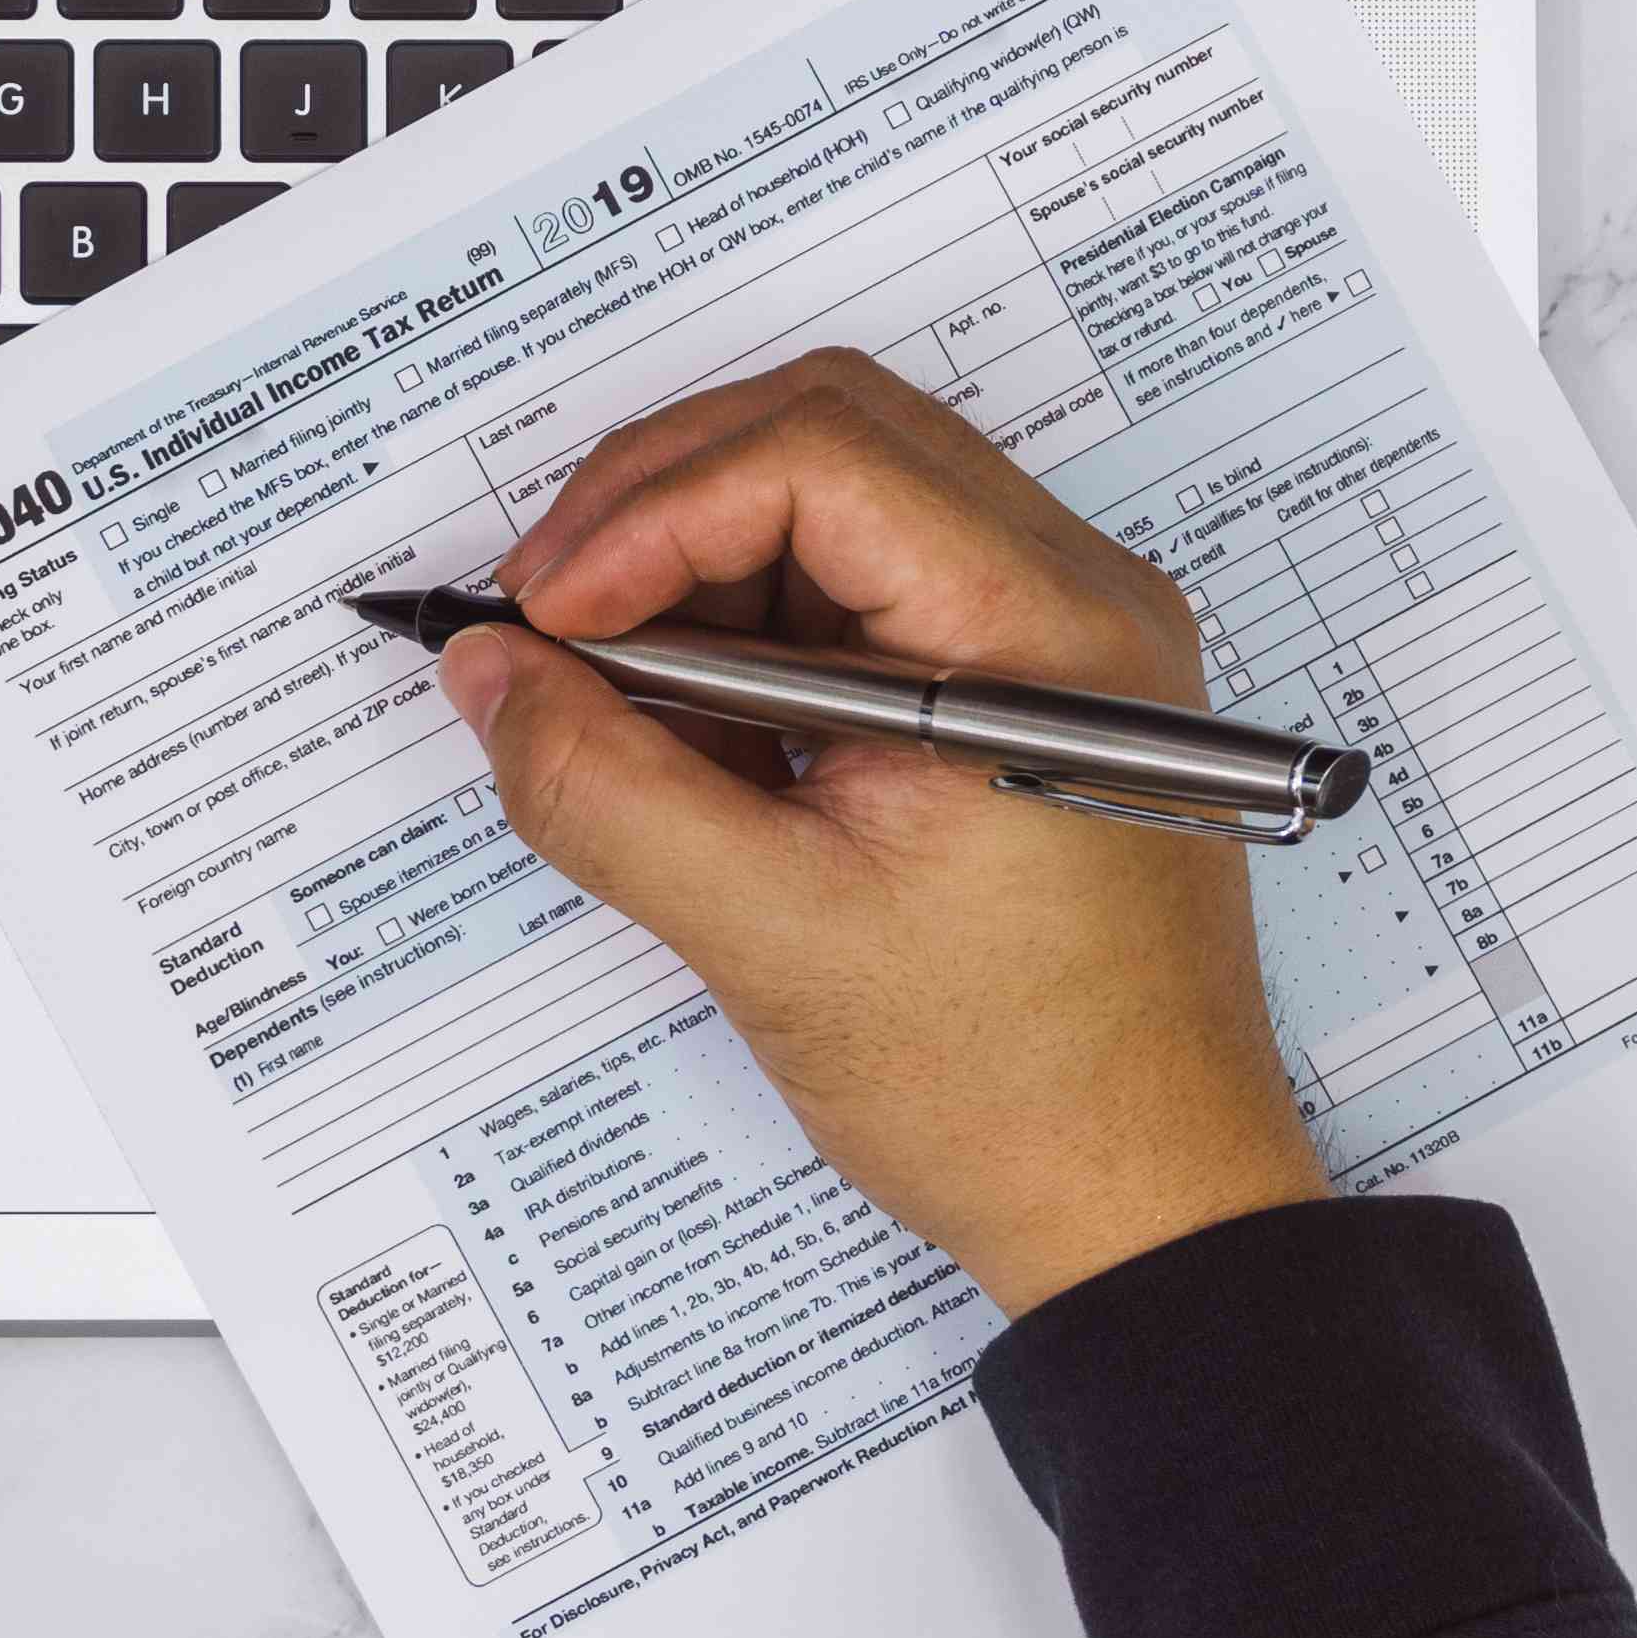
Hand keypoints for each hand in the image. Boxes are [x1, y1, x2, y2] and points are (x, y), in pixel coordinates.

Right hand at [446, 349, 1326, 1313]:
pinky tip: (696, 724)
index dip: (650, 512)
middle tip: (548, 616)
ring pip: (843, 497)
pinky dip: (758, 622)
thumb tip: (492, 676)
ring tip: (611, 683)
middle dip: (660, 505)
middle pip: (830, 434)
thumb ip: (606, 790)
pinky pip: (871, 585)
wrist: (1144, 1204)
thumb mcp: (769, 939)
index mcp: (1041, 635)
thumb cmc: (1015, 1092)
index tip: (546, 613)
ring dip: (703, 564)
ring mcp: (1059, 635)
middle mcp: (1075, 599)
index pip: (817, 457)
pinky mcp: (1025, 684)